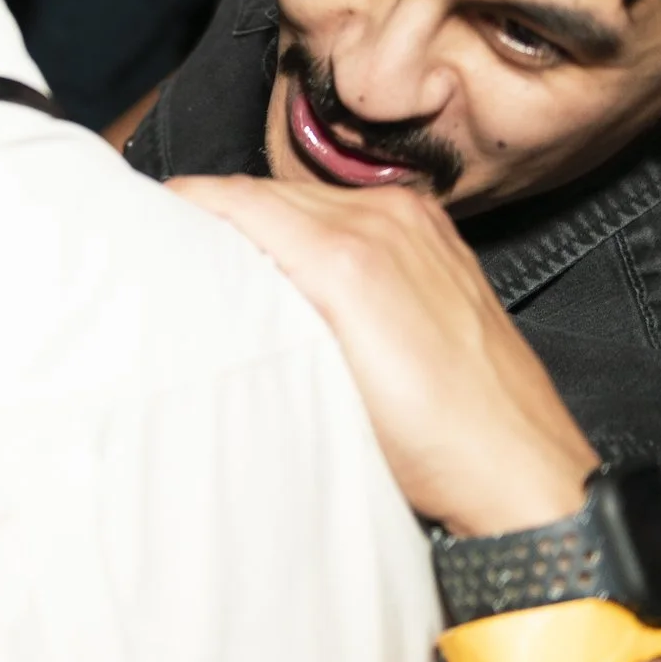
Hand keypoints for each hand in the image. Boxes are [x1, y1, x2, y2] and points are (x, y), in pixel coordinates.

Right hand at [169, 176, 600, 536]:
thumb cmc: (422, 448)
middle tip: (171, 246)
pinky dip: (314, 223)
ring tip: (227, 256)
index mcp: (347, 252)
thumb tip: (204, 271)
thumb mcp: (315, 383)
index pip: (234, 196)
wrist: (518, 471)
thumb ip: (258, 306)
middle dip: (216, 212)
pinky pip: (352, 207)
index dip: (180, 205)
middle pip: (267, 190)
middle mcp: (385, 221)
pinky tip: (298, 262)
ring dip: (264, 217)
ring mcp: (417, 224)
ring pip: (307, 197)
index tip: (142, 224)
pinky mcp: (438, 237)